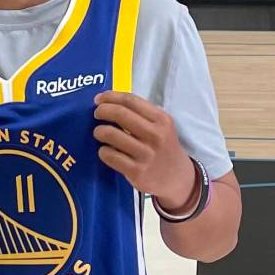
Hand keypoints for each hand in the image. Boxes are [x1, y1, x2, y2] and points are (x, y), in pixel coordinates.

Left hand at [93, 91, 195, 208]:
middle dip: (102, 111)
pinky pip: (110, 155)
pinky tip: (105, 151)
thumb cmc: (163, 147)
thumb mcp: (161, 126)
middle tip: (97, 114)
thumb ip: (140, 114)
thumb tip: (107, 102)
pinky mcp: (137, 171)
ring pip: (111, 134)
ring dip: (99, 131)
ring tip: (99, 133)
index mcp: (161, 120)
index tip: (98, 99)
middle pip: (120, 113)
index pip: (130, 100)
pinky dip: (103, 151)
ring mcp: (146, 154)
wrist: (177, 178)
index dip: (110, 97)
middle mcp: (156, 135)